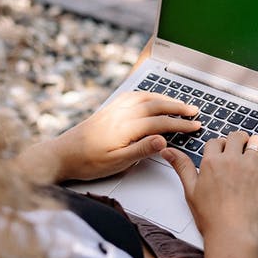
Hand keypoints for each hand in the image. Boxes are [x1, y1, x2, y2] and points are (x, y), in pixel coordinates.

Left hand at [21, 91, 200, 182]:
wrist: (62, 155)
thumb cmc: (88, 162)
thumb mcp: (117, 163)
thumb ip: (142, 150)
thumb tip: (163, 140)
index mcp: (126, 128)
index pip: (160, 122)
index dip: (180, 124)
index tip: (195, 126)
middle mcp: (121, 113)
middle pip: (156, 105)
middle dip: (177, 107)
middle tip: (194, 111)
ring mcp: (114, 109)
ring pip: (145, 97)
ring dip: (165, 99)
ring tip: (179, 104)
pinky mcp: (108, 109)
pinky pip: (133, 95)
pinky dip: (148, 94)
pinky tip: (152, 98)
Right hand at [163, 131, 257, 257]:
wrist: (232, 234)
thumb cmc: (211, 218)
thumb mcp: (190, 191)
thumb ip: (181, 167)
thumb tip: (167, 150)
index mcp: (211, 162)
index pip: (215, 141)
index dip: (219, 146)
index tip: (223, 152)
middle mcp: (231, 160)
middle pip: (237, 136)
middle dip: (238, 141)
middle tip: (240, 150)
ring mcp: (251, 166)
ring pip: (257, 142)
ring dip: (257, 146)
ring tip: (257, 154)